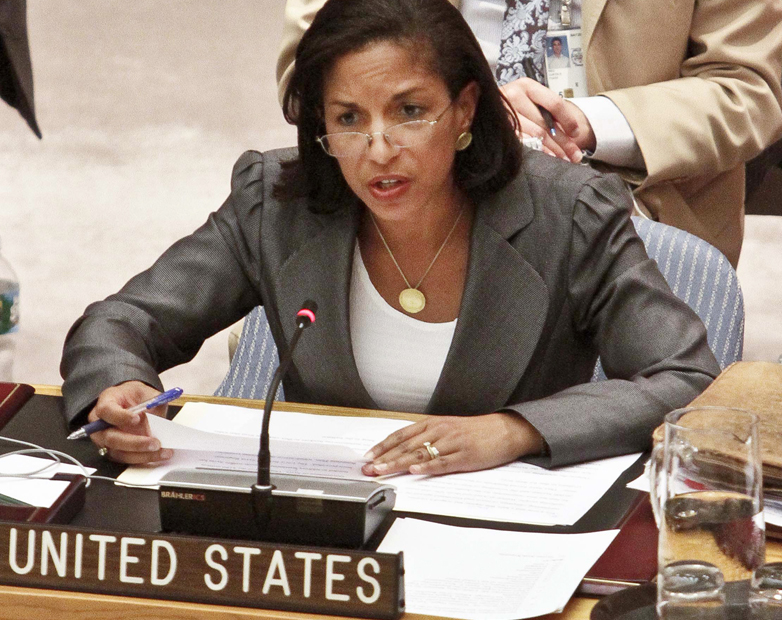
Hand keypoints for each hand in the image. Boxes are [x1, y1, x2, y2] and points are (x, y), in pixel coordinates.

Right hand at [87, 381, 173, 463]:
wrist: (134, 403)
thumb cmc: (137, 396)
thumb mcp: (146, 392)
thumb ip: (153, 401)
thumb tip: (159, 411)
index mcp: (106, 402)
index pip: (106, 410)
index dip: (120, 417)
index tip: (137, 418)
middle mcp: (100, 424)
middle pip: (111, 438)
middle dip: (135, 443)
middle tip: (155, 443)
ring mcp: (105, 440)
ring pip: (119, 453)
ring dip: (142, 455)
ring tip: (162, 452)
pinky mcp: (114, 451)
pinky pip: (126, 459)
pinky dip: (143, 459)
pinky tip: (158, 455)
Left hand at [361, 412, 544, 476]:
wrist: (506, 430)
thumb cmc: (476, 431)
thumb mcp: (448, 428)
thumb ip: (428, 437)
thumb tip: (404, 450)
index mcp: (433, 424)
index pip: (401, 435)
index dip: (383, 446)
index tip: (368, 456)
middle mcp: (439, 431)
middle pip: (406, 446)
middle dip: (384, 458)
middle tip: (368, 469)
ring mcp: (452, 443)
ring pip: (419, 454)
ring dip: (398, 464)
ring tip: (382, 472)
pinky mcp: (464, 456)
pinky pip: (442, 463)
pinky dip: (427, 467)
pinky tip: (415, 471)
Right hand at [501, 78, 595, 161]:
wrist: (485, 105)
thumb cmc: (513, 104)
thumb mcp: (530, 99)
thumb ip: (548, 111)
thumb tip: (571, 134)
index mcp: (526, 86)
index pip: (554, 103)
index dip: (568, 120)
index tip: (576, 133)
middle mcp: (513, 96)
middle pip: (545, 123)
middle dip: (564, 142)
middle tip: (575, 155)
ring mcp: (504, 114)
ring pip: (535, 135)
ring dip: (553, 150)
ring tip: (564, 159)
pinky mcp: (499, 129)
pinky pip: (523, 143)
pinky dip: (538, 152)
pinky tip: (547, 158)